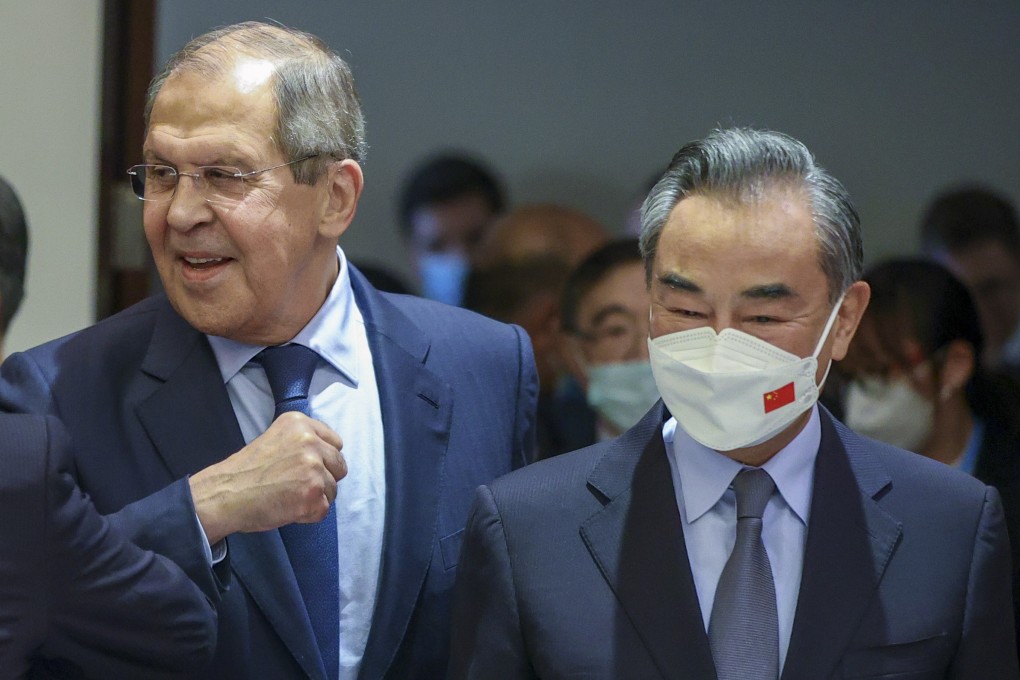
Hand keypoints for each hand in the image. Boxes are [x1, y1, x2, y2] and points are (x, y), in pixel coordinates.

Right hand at [188, 412, 345, 543]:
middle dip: (324, 478)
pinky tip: (287, 508)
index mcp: (300, 423)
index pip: (335, 443)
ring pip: (332, 489)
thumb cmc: (246, 471)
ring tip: (287, 496)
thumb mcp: (276, 438)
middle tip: (295, 485)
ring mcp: (314, 468)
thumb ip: (302, 441)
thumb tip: (327, 456)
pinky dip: (308, 514)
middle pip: (339, 466)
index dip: (324, 459)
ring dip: (315, 497)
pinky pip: (324, 509)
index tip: (307, 468)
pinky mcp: (314, 494)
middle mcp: (310, 442)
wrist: (225, 494)